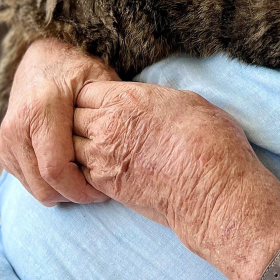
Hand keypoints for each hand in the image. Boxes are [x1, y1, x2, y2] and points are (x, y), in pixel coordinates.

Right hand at [0, 38, 112, 205]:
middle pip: (44, 185)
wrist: (42, 59)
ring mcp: (6, 141)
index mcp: (40, 110)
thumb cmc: (77, 69)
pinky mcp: (4, 151)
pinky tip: (71, 171)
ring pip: (35, 188)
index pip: (56, 168)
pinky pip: (28, 182)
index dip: (81, 189)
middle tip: (100, 192)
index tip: (104, 192)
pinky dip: (50, 184)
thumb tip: (118, 149)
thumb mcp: (99, 80)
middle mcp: (16, 128)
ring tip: (88, 180)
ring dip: (63, 193)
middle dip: (74, 196)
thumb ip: (107, 112)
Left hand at [72, 81, 279, 279]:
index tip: (102, 104)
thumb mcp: (185, 102)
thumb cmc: (210, 140)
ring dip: (75, 147)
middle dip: (77, 120)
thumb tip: (148, 105)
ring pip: (66, 148)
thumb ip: (154, 100)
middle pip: (69, 118)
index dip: (91, 97)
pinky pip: (77, 174)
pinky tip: (102, 170)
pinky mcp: (105, 187)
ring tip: (94, 149)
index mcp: (126, 98)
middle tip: (93, 126)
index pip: (84, 92)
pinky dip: (82, 171)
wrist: (212, 188)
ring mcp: (101, 158)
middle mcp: (107, 126)